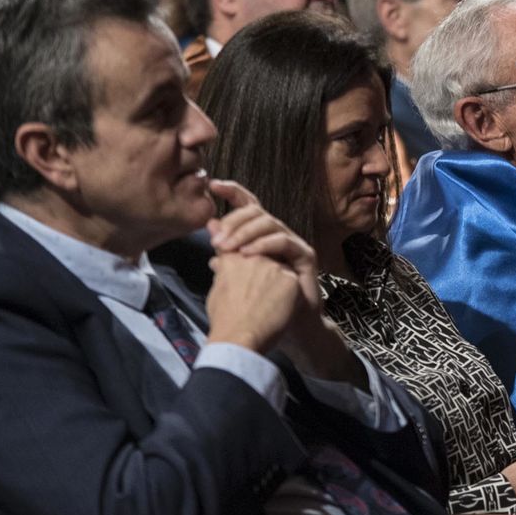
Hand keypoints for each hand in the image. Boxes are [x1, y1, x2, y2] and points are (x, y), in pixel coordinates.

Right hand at [205, 250, 301, 353]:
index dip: (247, 260)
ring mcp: (273, 267)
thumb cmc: (224, 320)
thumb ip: (221, 271)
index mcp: (232, 259)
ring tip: (267, 305)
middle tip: (258, 296)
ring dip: (276, 283)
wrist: (239, 338)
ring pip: (280, 269)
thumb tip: (216, 260)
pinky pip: (293, 282)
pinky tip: (280, 308)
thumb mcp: (216, 290)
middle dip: (263, 274)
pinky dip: (289, 294)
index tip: (248, 276)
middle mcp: (253, 257)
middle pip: (264, 257)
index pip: (243, 249)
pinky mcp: (290, 279)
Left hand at [207, 180, 319, 310]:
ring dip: (246, 233)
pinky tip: (248, 253)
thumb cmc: (263, 305)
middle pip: (256, 212)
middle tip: (217, 240)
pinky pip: (285, 241)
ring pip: (270, 223)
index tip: (213, 184)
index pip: (248, 206)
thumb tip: (209, 228)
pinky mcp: (306, 256)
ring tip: (229, 248)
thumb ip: (226, 253)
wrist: (290, 329)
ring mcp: (292, 244)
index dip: (232, 192)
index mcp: (260, 236)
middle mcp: (277, 235)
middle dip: (234, 221)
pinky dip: (264, 244)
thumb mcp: (237, 275)